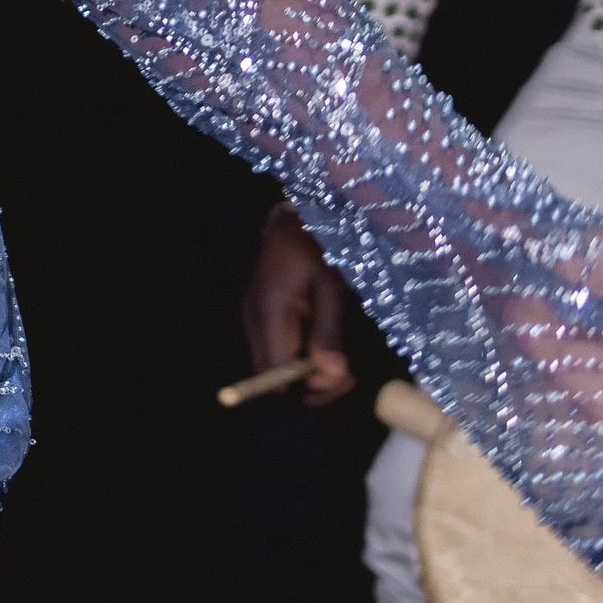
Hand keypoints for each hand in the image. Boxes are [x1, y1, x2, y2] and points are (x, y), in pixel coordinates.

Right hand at [243, 199, 353, 401]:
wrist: (295, 217)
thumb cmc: (318, 244)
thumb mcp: (331, 287)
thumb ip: (329, 332)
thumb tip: (331, 376)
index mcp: (268, 313)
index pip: (276, 373)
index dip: (308, 385)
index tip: (342, 379)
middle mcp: (254, 321)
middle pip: (272, 376)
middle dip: (310, 384)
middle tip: (348, 375)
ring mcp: (255, 319)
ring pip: (275, 366)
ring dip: (307, 372)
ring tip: (341, 361)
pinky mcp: (262, 317)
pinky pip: (279, 351)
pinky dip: (301, 357)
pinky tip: (324, 345)